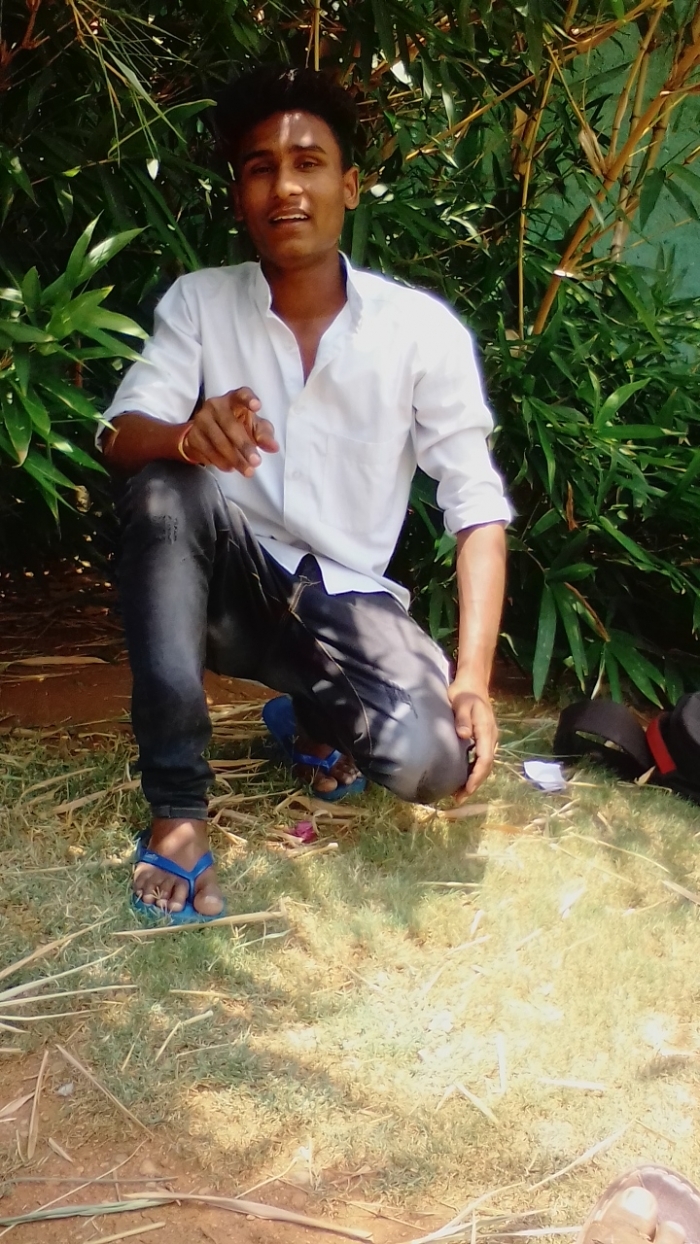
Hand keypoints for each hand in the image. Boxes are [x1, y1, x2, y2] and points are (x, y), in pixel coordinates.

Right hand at [186, 388, 278, 474]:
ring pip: (218, 440)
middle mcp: (215, 405)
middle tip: (256, 461)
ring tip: (247, 470)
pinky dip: (220, 461)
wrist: (208, 435)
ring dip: (234, 458)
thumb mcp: (253, 428)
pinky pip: (207, 450)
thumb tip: (273, 447)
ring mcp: (201, 419)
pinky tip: (230, 467)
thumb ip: (264, 435)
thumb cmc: (237, 426)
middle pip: (230, 425)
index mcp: (233, 400)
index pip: (241, 394)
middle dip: (244, 445)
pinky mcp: (193, 435)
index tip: (256, 407)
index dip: (248, 399)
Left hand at [447, 676, 497, 796]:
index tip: (467, 788)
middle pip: (486, 766)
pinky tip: (463, 779)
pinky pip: (481, 760)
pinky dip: (474, 772)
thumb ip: (462, 719)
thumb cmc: (464, 694)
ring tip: (459, 794)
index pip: (485, 758)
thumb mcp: (460, 703)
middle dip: (475, 784)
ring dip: (474, 780)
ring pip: (485, 765)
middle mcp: (490, 738)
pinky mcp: (483, 740)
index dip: (477, 775)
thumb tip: (464, 735)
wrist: (472, 685)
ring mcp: (488, 739)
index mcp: (486, 731)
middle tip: (459, 798)